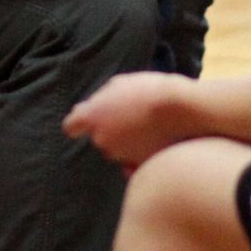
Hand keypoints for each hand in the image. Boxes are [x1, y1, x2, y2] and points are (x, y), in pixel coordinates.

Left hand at [63, 70, 198, 168]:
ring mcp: (119, 156)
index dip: (79, 123)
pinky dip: (140, 152)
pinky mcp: (137, 165)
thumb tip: (83, 110)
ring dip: (127, 140)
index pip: (70, 127)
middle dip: (111, 129)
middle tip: (131, 113)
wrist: (180, 108)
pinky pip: (132, 161)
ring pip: (118, 148)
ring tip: (147, 123)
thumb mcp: (118, 84)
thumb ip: (98, 99)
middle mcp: (101, 140)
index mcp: (92, 118)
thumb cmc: (149, 90)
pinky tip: (153, 138)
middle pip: (99, 137)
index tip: (88, 119)